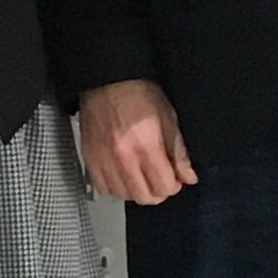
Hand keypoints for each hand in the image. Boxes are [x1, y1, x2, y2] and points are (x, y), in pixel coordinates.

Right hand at [78, 79, 196, 205]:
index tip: (175, 179)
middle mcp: (123, 157)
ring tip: (142, 176)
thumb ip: (178, 152)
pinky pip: (104, 188)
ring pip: (124, 195)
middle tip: (160, 179)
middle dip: (158, 191)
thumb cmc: (138, 93)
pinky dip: (116, 187)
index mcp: (146, 146)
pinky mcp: (90, 159)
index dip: (174, 185)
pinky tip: (123, 175)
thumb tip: (188, 176)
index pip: (164, 187)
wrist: (107, 81)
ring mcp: (104, 160)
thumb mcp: (168, 118)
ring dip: (137, 190)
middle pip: (144, 196)